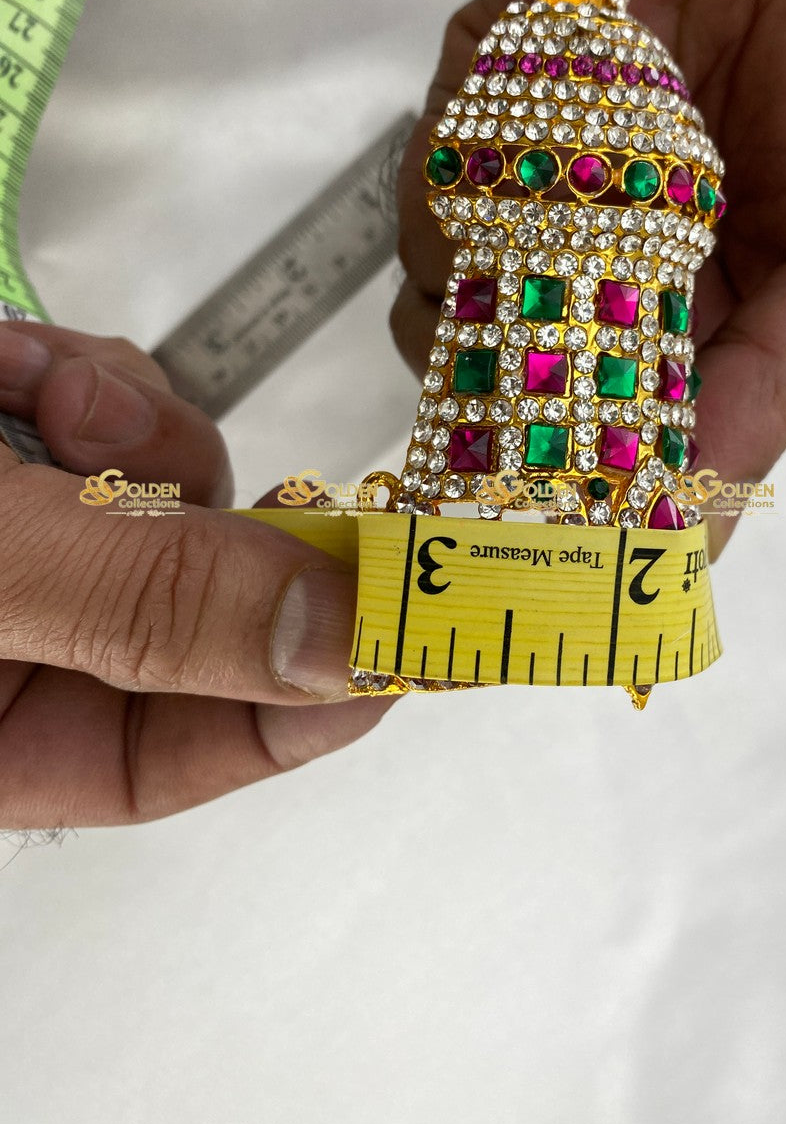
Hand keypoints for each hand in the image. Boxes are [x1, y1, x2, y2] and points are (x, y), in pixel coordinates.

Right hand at [0, 323, 386, 828]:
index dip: (294, 705)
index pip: (163, 759)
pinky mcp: (5, 440)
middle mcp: (5, 642)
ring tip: (44, 395)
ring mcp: (9, 535)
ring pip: (151, 493)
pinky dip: (74, 375)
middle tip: (283, 488)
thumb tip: (341, 642)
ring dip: (129, 432)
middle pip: (183, 606)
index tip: (408, 639)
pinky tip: (13, 364)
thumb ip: (149, 603)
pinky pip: (95, 413)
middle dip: (219, 528)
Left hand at [391, 0, 785, 552]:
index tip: (551, 533)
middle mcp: (603, 267)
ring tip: (611, 185)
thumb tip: (695, 511)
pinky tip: (598, 93)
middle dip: (505, 404)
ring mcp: (538, 176)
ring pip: (445, 284)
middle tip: (542, 382)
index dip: (574, 495)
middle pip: (500, 386)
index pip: (612, 445)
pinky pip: (439, 157)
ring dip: (499, 269)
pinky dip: (489, 150)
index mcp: (702, 327)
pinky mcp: (494, 80)